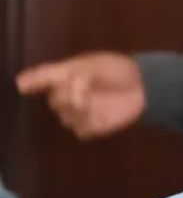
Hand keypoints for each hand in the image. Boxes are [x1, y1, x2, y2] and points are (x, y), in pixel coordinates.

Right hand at [16, 51, 145, 139]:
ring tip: (96, 103)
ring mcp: (80, 111)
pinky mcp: (93, 126)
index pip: (44, 76)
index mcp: (68, 73)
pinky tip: (102, 117)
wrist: (145, 87)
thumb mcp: (97, 66)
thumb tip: (72, 98)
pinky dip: (89, 125)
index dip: (33, 80)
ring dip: (79, 112)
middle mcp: (70, 92)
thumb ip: (79, 79)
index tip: (22, 85)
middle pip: (55, 100)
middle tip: (84, 93)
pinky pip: (81, 131)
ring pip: (66, 117)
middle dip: (68, 97)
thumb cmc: (119, 71)